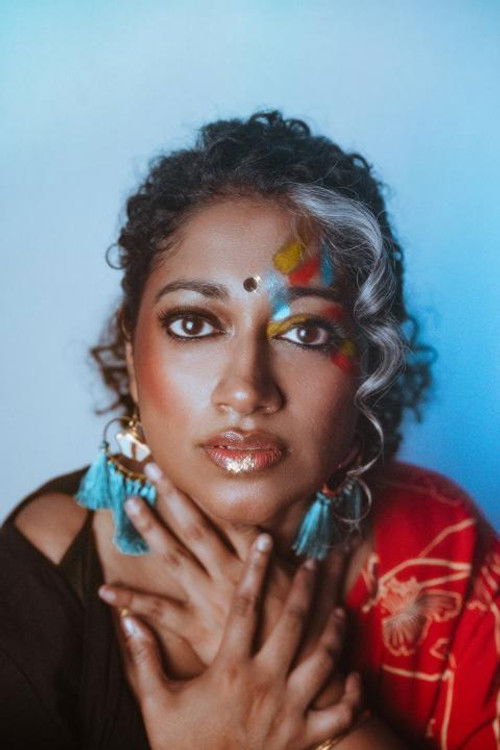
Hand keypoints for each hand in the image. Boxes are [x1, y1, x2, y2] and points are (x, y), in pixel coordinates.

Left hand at [99, 465, 347, 671]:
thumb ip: (327, 566)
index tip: (194, 464)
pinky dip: (131, 601)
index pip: (231, 515)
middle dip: (174, 495)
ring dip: (151, 530)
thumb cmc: (306, 634)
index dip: (212, 489)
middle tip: (150, 468)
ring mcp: (211, 597)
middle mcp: (231, 572)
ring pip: (176, 556)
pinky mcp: (196, 625)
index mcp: (258, 562)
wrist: (294, 679)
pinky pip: (160, 611)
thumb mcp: (318, 594)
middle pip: (198, 526)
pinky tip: (104, 591)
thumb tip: (347, 542)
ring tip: (129, 505)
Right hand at [118, 534, 361, 749]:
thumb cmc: (181, 747)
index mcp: (230, 668)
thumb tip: (125, 618)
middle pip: (292, 623)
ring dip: (333, 631)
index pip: (245, 606)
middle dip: (305, 588)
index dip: (255, 569)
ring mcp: (290, 710)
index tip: (265, 540)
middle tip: (312, 561)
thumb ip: (144, 658)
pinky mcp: (305, 737)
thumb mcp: (157, 702)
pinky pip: (339, 713)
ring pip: (322, 660)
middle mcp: (265, 682)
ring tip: (339, 606)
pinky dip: (352, 695)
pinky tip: (356, 675)